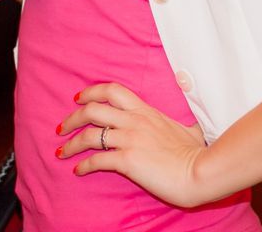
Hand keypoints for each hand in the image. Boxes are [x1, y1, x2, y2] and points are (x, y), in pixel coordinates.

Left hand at [55, 82, 212, 207]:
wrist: (199, 171)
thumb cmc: (196, 152)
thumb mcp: (188, 127)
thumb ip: (181, 121)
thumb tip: (191, 120)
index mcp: (146, 110)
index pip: (112, 90)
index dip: (91, 92)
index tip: (78, 99)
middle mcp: (134, 120)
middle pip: (93, 109)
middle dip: (72, 117)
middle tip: (62, 127)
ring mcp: (129, 139)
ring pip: (89, 134)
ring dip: (71, 144)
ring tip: (62, 152)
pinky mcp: (127, 160)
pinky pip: (97, 160)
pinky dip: (83, 165)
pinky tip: (78, 170)